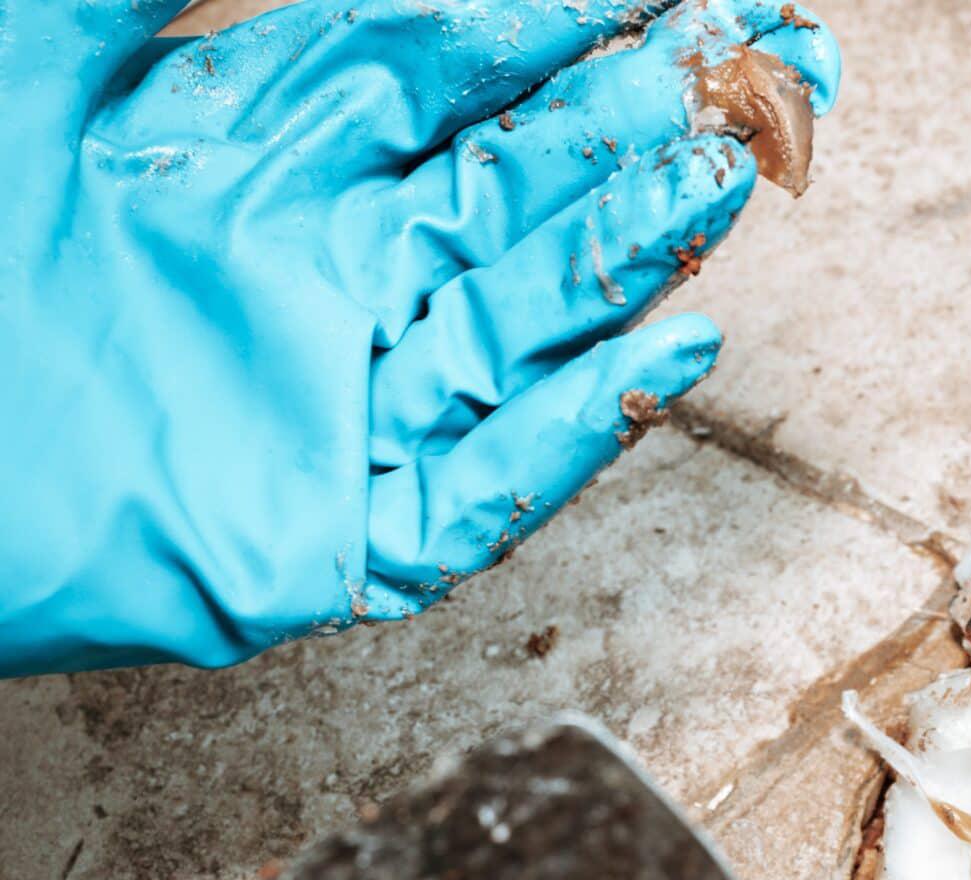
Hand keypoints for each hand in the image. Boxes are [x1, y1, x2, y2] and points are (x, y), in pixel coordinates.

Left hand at [0, 0, 838, 675]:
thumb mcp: (22, 94)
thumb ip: (122, 3)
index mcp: (262, 179)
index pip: (427, 81)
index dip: (527, 29)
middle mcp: (330, 288)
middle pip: (501, 198)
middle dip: (608, 133)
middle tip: (707, 67)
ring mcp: (351, 416)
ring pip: (519, 329)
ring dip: (621, 260)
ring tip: (709, 182)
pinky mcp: (347, 542)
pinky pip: (484, 491)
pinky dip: (575, 434)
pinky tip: (661, 361)